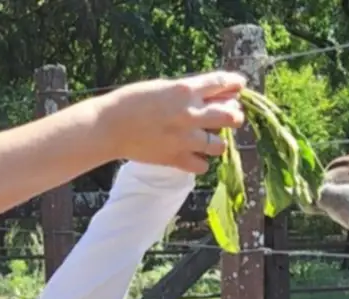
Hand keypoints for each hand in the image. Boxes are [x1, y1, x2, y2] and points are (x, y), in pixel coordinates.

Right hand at [93, 71, 246, 173]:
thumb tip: (211, 93)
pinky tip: (193, 156)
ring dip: (217, 141)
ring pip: (220, 144)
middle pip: (230, 115)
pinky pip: (202, 165)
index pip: (222, 83)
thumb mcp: (161, 87)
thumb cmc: (131, 102)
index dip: (235, 83)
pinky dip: (201, 161)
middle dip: (234, 115)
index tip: (240, 85)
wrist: (108, 127)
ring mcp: (184, 139)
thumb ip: (187, 90)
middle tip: (229, 116)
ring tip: (208, 139)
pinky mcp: (176, 159)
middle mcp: (189, 114)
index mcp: (185, 90)